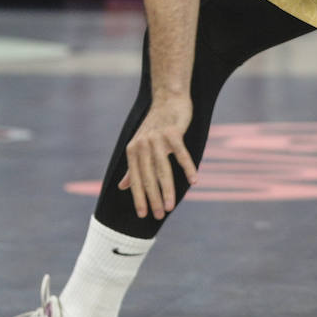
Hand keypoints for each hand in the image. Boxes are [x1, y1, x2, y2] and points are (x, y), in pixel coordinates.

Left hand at [117, 93, 196, 219]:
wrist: (167, 100)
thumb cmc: (155, 128)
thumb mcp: (141, 147)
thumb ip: (133, 168)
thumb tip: (122, 187)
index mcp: (133, 151)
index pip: (135, 179)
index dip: (138, 197)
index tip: (143, 215)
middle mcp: (141, 145)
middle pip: (148, 176)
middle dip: (153, 198)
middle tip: (160, 215)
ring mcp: (156, 139)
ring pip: (162, 168)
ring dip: (167, 189)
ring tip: (171, 206)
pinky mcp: (172, 132)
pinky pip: (181, 153)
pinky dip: (187, 167)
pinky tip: (194, 181)